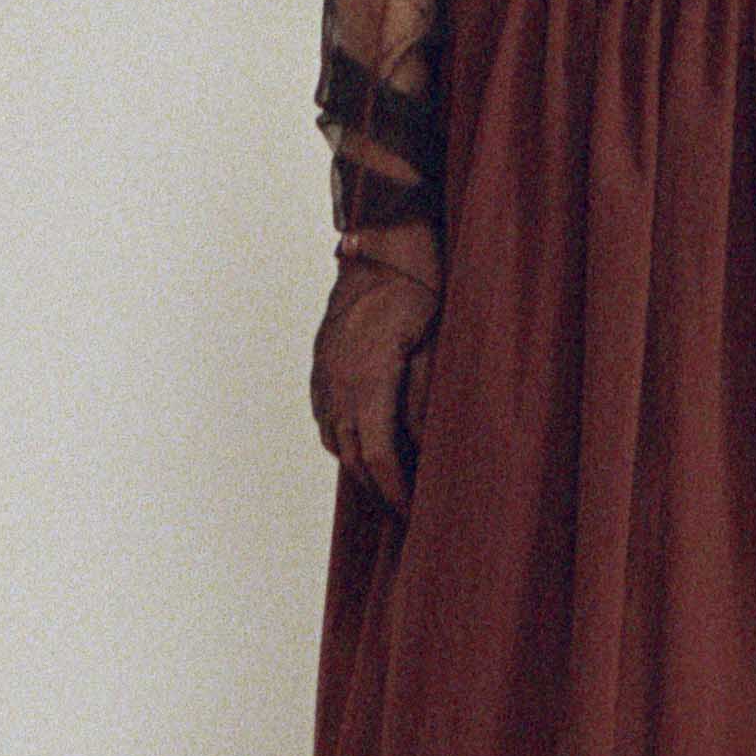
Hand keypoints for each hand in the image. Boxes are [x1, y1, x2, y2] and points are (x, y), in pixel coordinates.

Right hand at [309, 223, 442, 512]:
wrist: (384, 242)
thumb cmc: (419, 287)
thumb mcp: (435, 346)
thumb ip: (425, 402)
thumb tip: (424, 450)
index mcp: (366, 382)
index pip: (378, 457)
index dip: (396, 491)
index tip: (414, 514)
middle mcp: (336, 384)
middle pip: (353, 457)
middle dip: (380, 488)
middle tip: (407, 511)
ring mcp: (323, 373)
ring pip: (334, 441)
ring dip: (361, 468)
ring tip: (390, 486)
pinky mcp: (321, 363)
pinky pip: (325, 417)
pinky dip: (344, 441)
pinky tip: (365, 445)